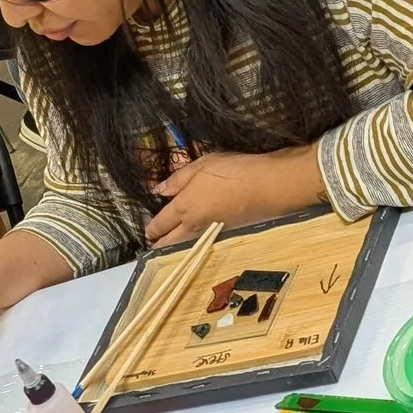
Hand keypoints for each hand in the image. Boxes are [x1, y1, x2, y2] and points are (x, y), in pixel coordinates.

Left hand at [145, 147, 323, 245]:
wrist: (265, 187)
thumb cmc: (231, 172)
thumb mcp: (200, 166)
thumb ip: (177, 180)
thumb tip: (159, 190)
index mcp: (182, 208)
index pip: (159, 225)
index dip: (150, 229)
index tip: (147, 230)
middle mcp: (192, 226)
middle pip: (168, 243)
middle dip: (158, 244)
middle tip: (154, 241)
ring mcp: (209, 233)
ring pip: (184, 246)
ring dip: (174, 246)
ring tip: (170, 242)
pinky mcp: (224, 234)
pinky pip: (200, 243)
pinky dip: (192, 244)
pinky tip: (193, 236)